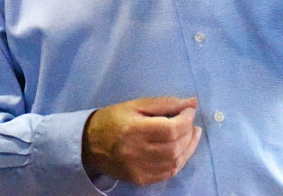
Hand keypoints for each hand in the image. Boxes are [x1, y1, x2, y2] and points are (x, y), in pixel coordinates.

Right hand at [82, 96, 202, 185]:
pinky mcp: (140, 179)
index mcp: (134, 129)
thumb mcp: (137, 104)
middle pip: (175, 147)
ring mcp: (138, 169)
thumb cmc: (113, 119)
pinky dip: (179, 161)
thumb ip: (165, 103)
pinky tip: (180, 150)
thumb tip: (193, 103)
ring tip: (190, 135)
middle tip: (191, 123)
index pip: (170, 129)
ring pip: (175, 162)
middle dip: (189, 133)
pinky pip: (168, 173)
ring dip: (188, 148)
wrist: (90, 144)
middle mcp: (136, 152)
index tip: (189, 111)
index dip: (186, 120)